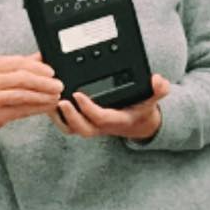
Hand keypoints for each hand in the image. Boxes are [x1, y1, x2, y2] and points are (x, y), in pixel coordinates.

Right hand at [0, 53, 64, 133]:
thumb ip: (22, 63)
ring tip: (55, 96)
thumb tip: (45, 56)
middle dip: (43, 83)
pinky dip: (37, 108)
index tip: (52, 72)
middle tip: (58, 85)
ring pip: (23, 96)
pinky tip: (47, 105)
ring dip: (43, 96)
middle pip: (21, 79)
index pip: (18, 63)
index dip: (38, 68)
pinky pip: (21, 111)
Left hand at [52, 74, 171, 140]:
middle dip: (69, 117)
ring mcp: (91, 125)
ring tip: (50, 101)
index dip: (88, 109)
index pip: (100, 118)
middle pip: (82, 129)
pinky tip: (50, 101)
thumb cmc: (141, 108)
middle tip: (60, 101)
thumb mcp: (153, 98)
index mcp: (117, 119)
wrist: (138, 122)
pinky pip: (67, 124)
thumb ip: (159, 89)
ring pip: (71, 128)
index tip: (78, 95)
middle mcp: (101, 125)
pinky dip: (57, 115)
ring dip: (59, 118)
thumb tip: (159, 81)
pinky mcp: (84, 122)